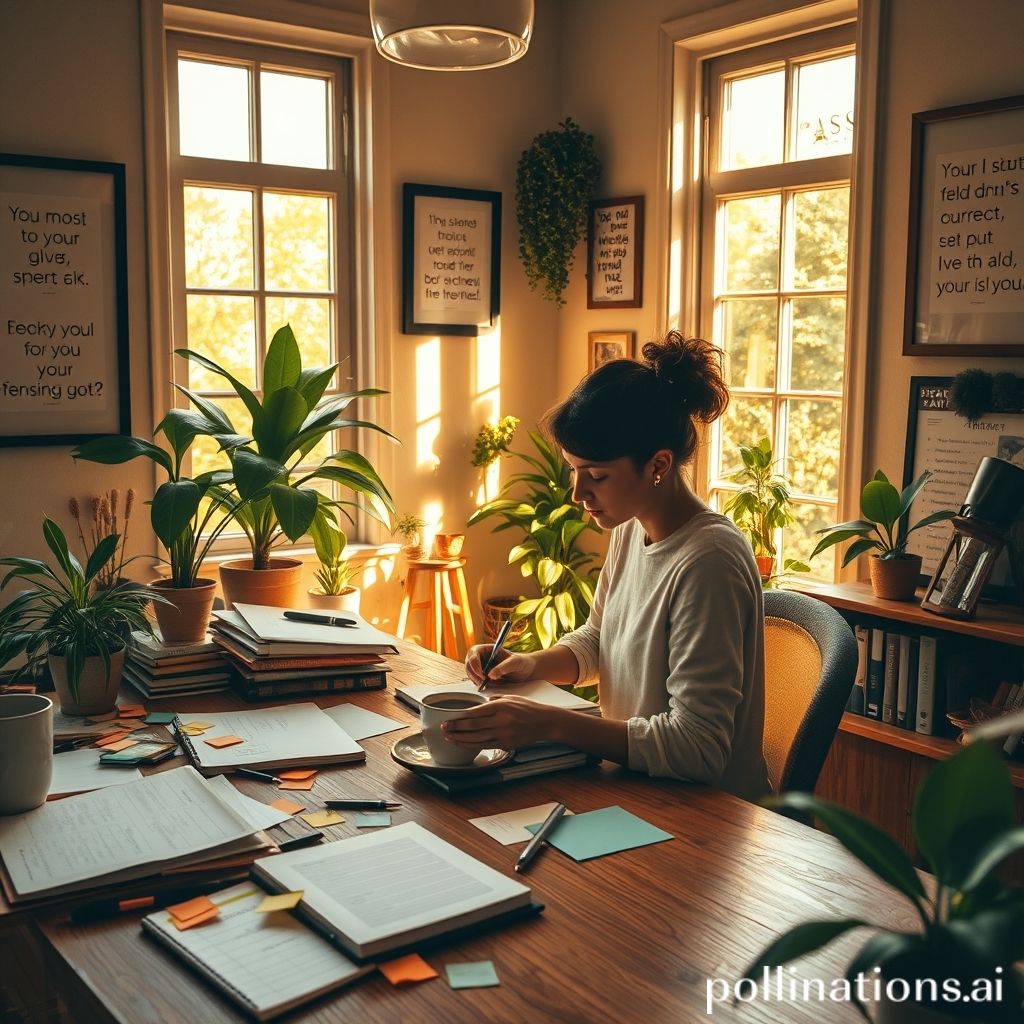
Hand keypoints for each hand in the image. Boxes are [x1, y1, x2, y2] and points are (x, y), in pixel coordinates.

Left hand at [442, 695, 557, 750]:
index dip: (458, 718)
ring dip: (460, 739)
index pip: (474, 713)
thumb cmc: (528, 708)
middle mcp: (501, 720)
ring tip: (449, 737)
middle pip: (472, 726)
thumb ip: (493, 700)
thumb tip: (478, 705)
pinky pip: (485, 745)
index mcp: (500, 706)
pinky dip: (471, 745)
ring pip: (476, 738)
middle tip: (443, 728)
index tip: (448, 719)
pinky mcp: (507, 744)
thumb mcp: (510, 697)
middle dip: (455, 728)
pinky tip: (463, 744)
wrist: (546, 721)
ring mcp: (504, 734)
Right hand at [464, 644, 537, 687]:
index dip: (474, 662)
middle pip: (469, 663)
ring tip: (488, 684)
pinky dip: (479, 684)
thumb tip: (491, 675)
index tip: (481, 673)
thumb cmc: (522, 662)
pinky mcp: (483, 676)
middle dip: (473, 673)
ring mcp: (482, 666)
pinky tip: (488, 685)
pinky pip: (475, 680)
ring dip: (476, 680)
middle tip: (482, 683)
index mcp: (488, 649)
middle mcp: (483, 657)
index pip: (474, 652)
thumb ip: (503, 667)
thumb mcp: (515, 663)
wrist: (527, 671)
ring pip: (470, 672)